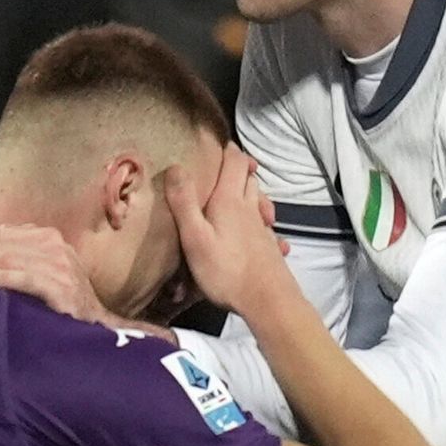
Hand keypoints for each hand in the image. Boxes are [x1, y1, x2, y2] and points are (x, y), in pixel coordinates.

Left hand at [0, 222, 138, 334]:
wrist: (96, 326)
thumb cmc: (57, 301)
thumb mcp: (35, 273)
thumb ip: (9, 262)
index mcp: (44, 237)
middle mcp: (53, 246)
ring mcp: (60, 265)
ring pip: (7, 258)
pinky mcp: (63, 287)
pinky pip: (26, 278)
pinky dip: (1, 278)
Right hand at [161, 150, 296, 327]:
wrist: (269, 301)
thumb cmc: (226, 270)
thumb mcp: (195, 237)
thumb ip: (184, 202)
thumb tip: (175, 166)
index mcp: (230, 200)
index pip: (235, 161)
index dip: (228, 149)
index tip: (217, 144)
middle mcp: (250, 208)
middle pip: (248, 177)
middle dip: (238, 168)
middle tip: (222, 168)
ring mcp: (263, 228)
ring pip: (258, 199)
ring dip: (249, 191)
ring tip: (235, 194)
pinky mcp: (270, 247)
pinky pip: (265, 224)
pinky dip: (259, 218)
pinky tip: (258, 230)